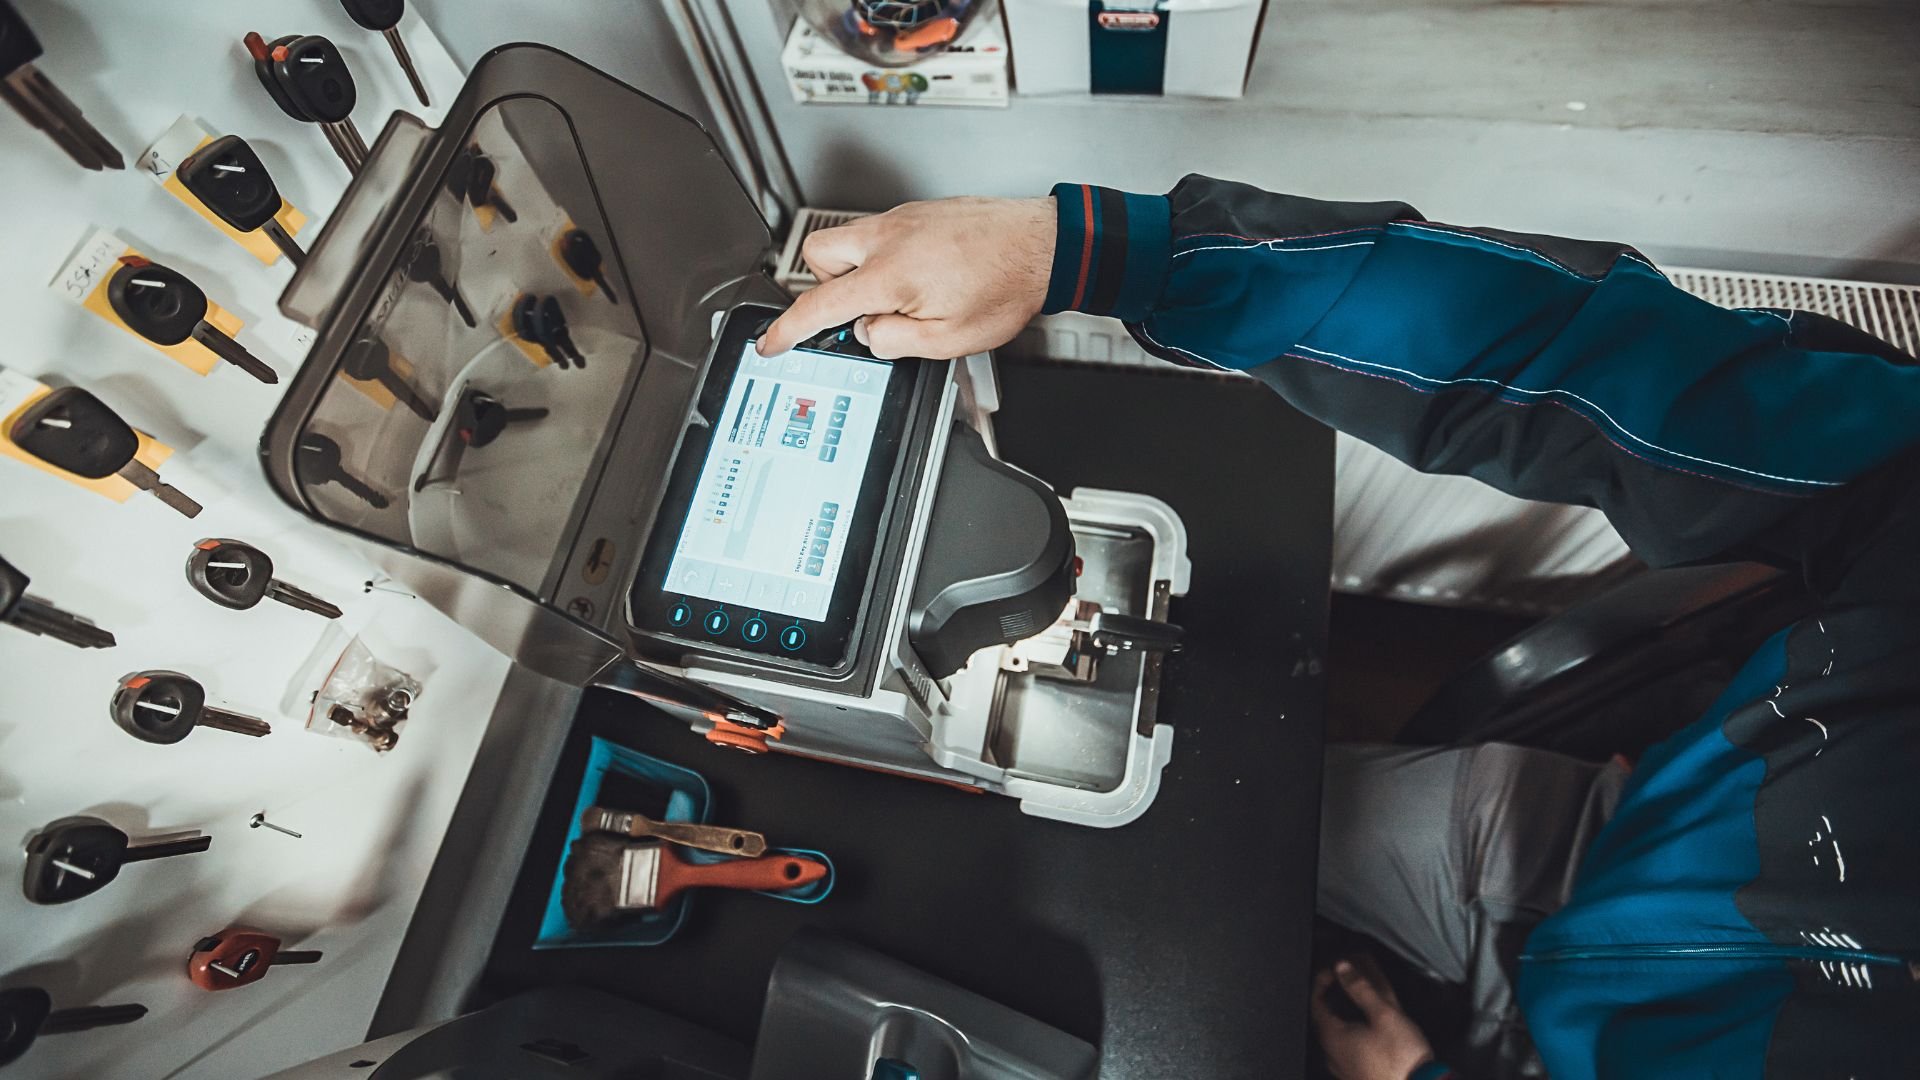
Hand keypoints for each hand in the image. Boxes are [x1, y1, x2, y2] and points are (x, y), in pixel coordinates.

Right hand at [757, 196, 1055, 360]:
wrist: (1044, 246)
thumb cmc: (1006, 286)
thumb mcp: (948, 340)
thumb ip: (895, 341)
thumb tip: (870, 336)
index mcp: (889, 274)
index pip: (819, 304)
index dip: (788, 329)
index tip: (771, 342)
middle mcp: (888, 238)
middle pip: (818, 253)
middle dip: (826, 285)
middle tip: (862, 310)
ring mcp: (904, 219)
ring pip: (851, 240)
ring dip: (861, 272)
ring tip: (904, 297)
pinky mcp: (921, 212)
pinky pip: (883, 234)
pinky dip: (888, 259)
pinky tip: (927, 277)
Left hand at [1311, 958, 1435, 1079]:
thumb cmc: (1401, 1059)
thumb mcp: (1384, 1015)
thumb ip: (1360, 988)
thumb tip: (1342, 967)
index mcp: (1332, 1038)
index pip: (1316, 1002)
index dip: (1322, 981)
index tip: (1333, 969)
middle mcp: (1331, 1054)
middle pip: (1324, 1018)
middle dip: (1333, 996)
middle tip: (1345, 981)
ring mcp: (1343, 1068)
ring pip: (1336, 1033)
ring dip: (1343, 1014)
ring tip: (1357, 1001)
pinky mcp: (1356, 1076)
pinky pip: (1347, 1048)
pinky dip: (1352, 1031)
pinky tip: (1367, 1029)